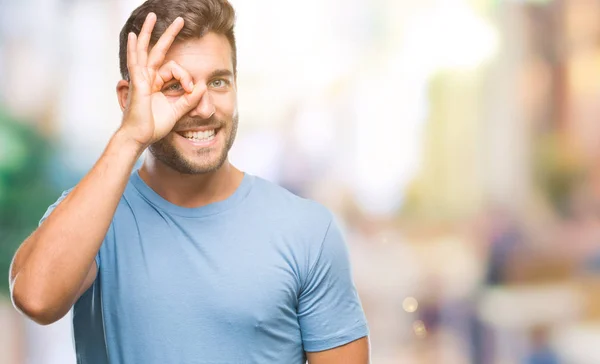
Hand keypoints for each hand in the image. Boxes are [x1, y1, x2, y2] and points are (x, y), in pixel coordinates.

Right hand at [120, 12, 203, 146]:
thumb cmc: (154, 126)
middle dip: (169, 34)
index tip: (191, 90)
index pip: (175, 69)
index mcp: (157, 84)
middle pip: (159, 50)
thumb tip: (203, 86)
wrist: (140, 137)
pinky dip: (134, 48)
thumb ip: (190, 99)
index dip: (187, 77)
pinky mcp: (137, 83)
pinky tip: (134, 36)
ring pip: (146, 50)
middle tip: (180, 20)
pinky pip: (135, 62)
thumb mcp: (177, 111)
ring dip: (150, 32)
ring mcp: (140, 78)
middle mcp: (148, 78)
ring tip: (153, 16)